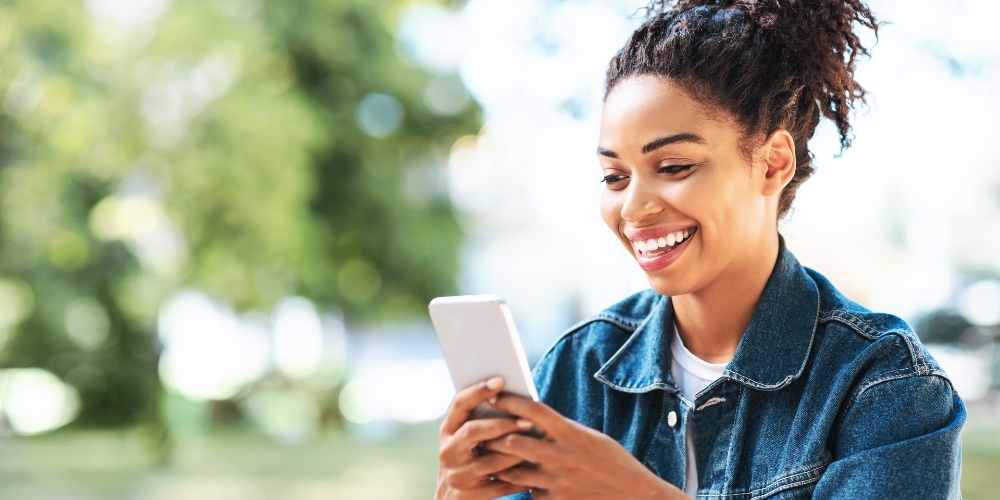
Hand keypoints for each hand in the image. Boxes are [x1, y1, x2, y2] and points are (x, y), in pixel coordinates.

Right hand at [436, 377, 532, 499]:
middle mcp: (447, 451)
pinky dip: (519, 478)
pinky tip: (535, 471)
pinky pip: (499, 485)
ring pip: (491, 461)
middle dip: (503, 424)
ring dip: (516, 453)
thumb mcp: (467, 439)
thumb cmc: (470, 459)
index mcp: (447, 430)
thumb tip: (516, 397)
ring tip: (537, 444)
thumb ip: (482, 420)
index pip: (459, 404)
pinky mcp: (467, 496)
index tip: (500, 380)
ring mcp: (456, 475)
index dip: (478, 390)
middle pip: (473, 431)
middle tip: (528, 420)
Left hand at [482, 394, 686, 498]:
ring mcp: (556, 482)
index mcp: (571, 433)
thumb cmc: (613, 462)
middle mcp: (561, 456)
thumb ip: (561, 430)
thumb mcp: (589, 438)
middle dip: (494, 435)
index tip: (495, 396)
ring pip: (513, 470)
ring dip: (500, 463)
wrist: (635, 496)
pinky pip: (529, 492)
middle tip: (481, 429)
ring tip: (489, 455)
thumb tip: (533, 420)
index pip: (532, 411)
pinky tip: (522, 481)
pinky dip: (525, 486)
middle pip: (513, 441)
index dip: (510, 401)